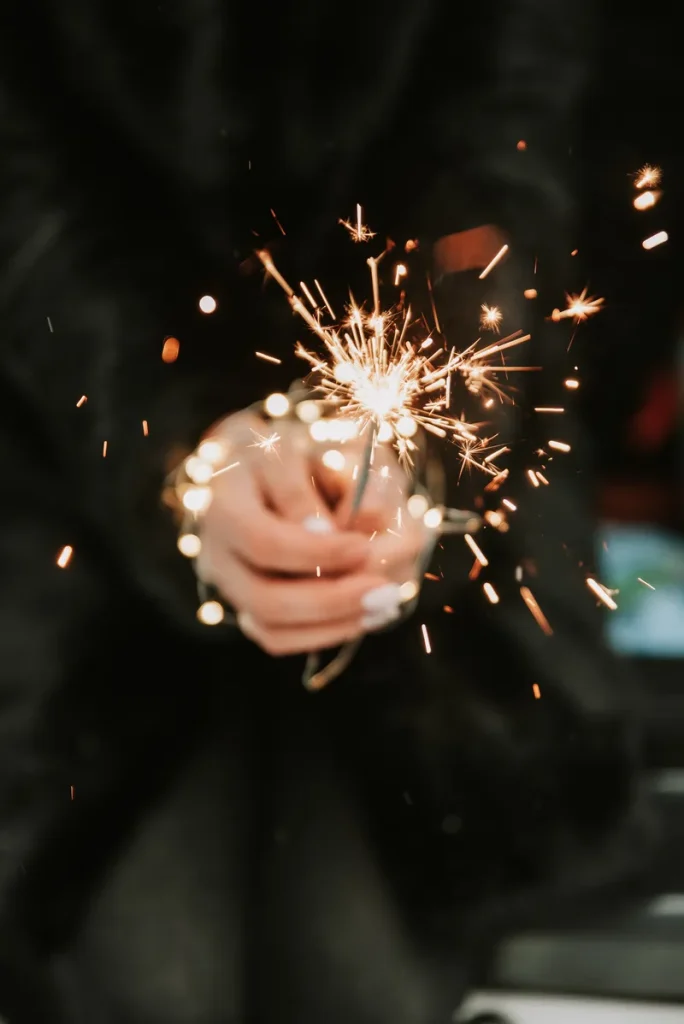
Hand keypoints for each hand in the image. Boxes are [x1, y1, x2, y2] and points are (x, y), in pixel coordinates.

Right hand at [195, 413, 420, 655]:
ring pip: (272, 628)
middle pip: (264, 600)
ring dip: (335, 622)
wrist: (267, 470)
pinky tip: (367, 615)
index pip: (264, 541)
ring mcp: (230, 583)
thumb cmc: (301, 452)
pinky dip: (327, 632)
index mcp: (226, 496)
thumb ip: (345, 479)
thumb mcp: (326, 448)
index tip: (364, 546)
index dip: (318, 552)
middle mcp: (216, 548)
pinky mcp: (248, 606)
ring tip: (385, 602)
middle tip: (386, 591)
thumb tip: (363, 524)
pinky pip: (280, 638)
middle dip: (331, 600)